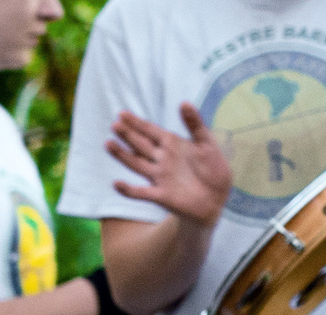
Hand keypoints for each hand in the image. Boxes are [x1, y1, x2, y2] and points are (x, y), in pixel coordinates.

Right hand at [108, 104, 232, 226]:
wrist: (217, 200)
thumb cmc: (214, 170)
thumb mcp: (208, 145)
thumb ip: (195, 125)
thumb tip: (184, 102)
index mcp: (172, 145)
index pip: (151, 131)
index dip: (137, 123)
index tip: (123, 114)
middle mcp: (162, 159)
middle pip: (141, 144)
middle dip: (128, 135)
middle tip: (115, 125)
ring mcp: (160, 177)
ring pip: (137, 164)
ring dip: (123, 155)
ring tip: (108, 144)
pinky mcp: (162, 195)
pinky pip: (143, 193)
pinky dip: (130, 190)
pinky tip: (117, 184)